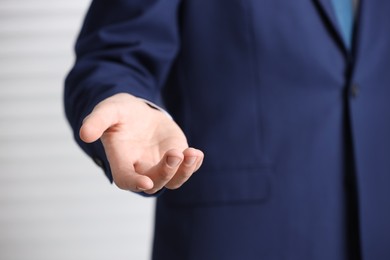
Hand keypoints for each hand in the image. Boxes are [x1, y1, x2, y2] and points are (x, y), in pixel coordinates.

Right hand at [79, 93, 203, 193]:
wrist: (137, 112)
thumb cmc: (119, 113)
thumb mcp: (107, 111)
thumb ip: (97, 121)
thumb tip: (84, 134)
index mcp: (121, 160)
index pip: (126, 179)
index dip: (135, 183)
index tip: (146, 184)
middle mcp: (141, 168)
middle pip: (154, 182)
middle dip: (165, 172)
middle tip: (174, 154)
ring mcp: (160, 164)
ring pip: (173, 180)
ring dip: (184, 171)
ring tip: (192, 154)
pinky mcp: (175, 157)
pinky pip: (186, 168)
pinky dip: (193, 164)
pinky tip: (196, 154)